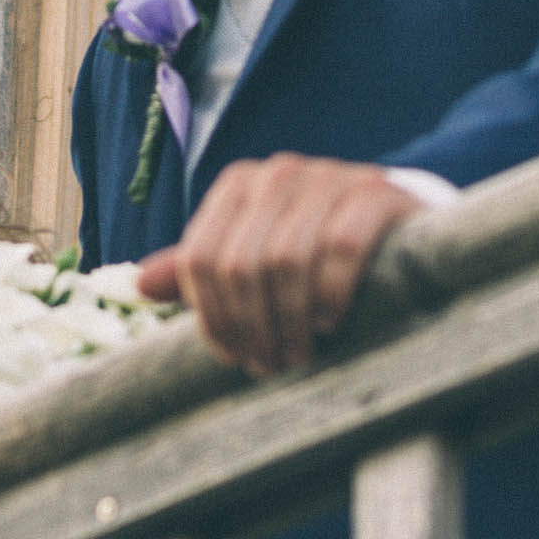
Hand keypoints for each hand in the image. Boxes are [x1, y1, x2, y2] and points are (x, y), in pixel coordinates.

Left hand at [135, 155, 424, 376]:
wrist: (400, 226)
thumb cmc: (315, 251)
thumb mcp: (254, 256)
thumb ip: (202, 269)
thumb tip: (137, 285)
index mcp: (238, 184)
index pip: (200, 258)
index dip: (210, 316)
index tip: (231, 357)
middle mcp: (279, 172)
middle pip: (238, 264)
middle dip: (250, 326)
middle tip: (269, 365)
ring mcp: (330, 176)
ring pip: (286, 259)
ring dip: (289, 320)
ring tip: (298, 354)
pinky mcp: (377, 192)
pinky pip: (341, 245)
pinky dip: (330, 291)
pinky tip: (331, 321)